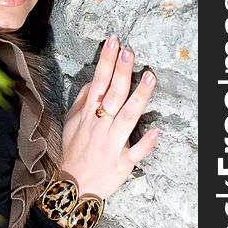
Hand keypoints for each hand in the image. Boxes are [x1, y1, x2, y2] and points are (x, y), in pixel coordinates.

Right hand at [60, 36, 159, 199]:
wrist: (71, 185)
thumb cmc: (72, 150)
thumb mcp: (70, 121)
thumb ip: (82, 100)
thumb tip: (94, 82)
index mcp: (87, 114)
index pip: (99, 82)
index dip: (107, 61)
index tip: (114, 43)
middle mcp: (100, 126)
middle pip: (114, 95)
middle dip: (122, 72)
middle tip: (130, 52)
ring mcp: (112, 144)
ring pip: (127, 117)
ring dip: (139, 97)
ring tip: (149, 77)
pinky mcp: (122, 163)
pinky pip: (135, 152)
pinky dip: (146, 142)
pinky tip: (157, 130)